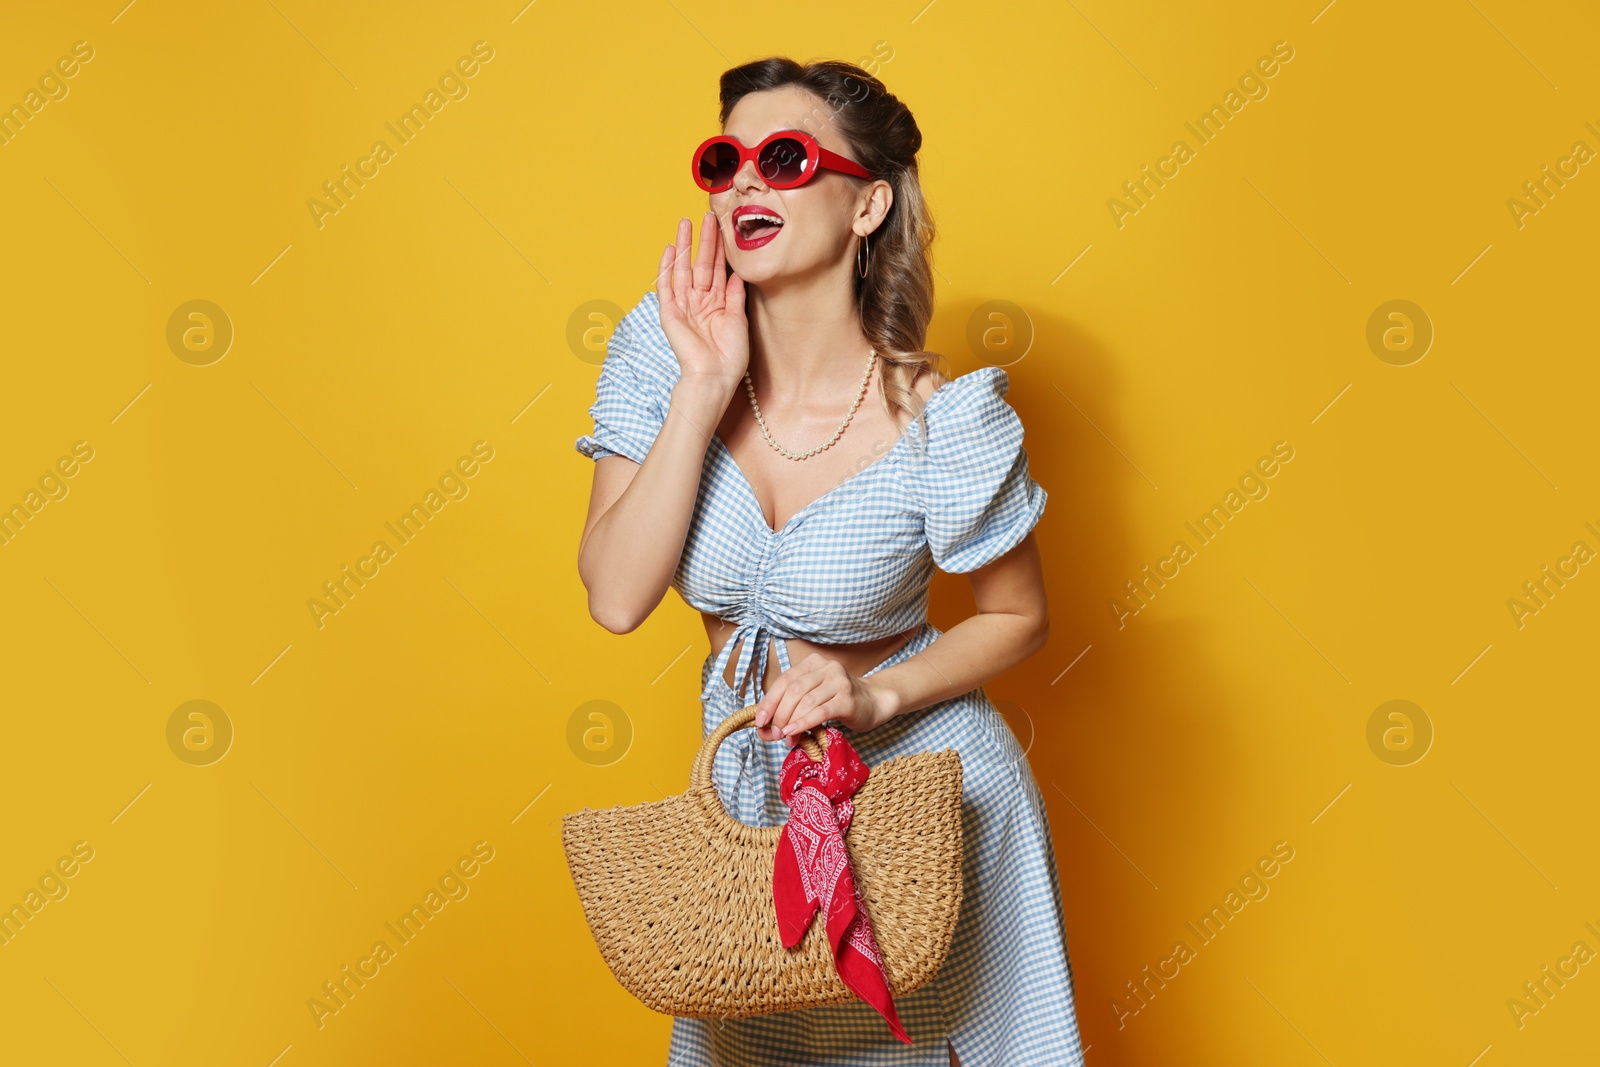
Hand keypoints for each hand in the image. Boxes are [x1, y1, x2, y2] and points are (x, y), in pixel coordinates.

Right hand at [656, 212, 747, 389]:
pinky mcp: (670, 313)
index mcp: (716, 303)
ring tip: (685, 223)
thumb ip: (735, 294)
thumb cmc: (730, 356)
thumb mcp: (738, 319)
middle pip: (701, 264)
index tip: (723, 226)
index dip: (720, 248)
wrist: (715, 376)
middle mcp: (699, 301)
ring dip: (684, 246)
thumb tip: (736, 272)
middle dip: (704, 240)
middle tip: (706, 216)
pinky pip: (666, 287)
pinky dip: (665, 268)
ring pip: (683, 269)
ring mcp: (683, 306)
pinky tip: (668, 249)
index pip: (717, 269)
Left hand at [751, 653, 899, 746]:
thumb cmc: (838, 701)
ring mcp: (839, 681)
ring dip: (791, 722)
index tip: (759, 721)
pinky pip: (820, 711)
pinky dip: (804, 723)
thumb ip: (790, 709)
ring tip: (785, 738)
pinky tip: (794, 732)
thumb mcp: (813, 698)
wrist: (874, 702)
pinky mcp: (847, 698)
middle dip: (779, 714)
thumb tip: (764, 730)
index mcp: (812, 662)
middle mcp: (826, 667)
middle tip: (774, 734)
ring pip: (806, 701)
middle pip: (794, 690)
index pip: (784, 681)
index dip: (769, 701)